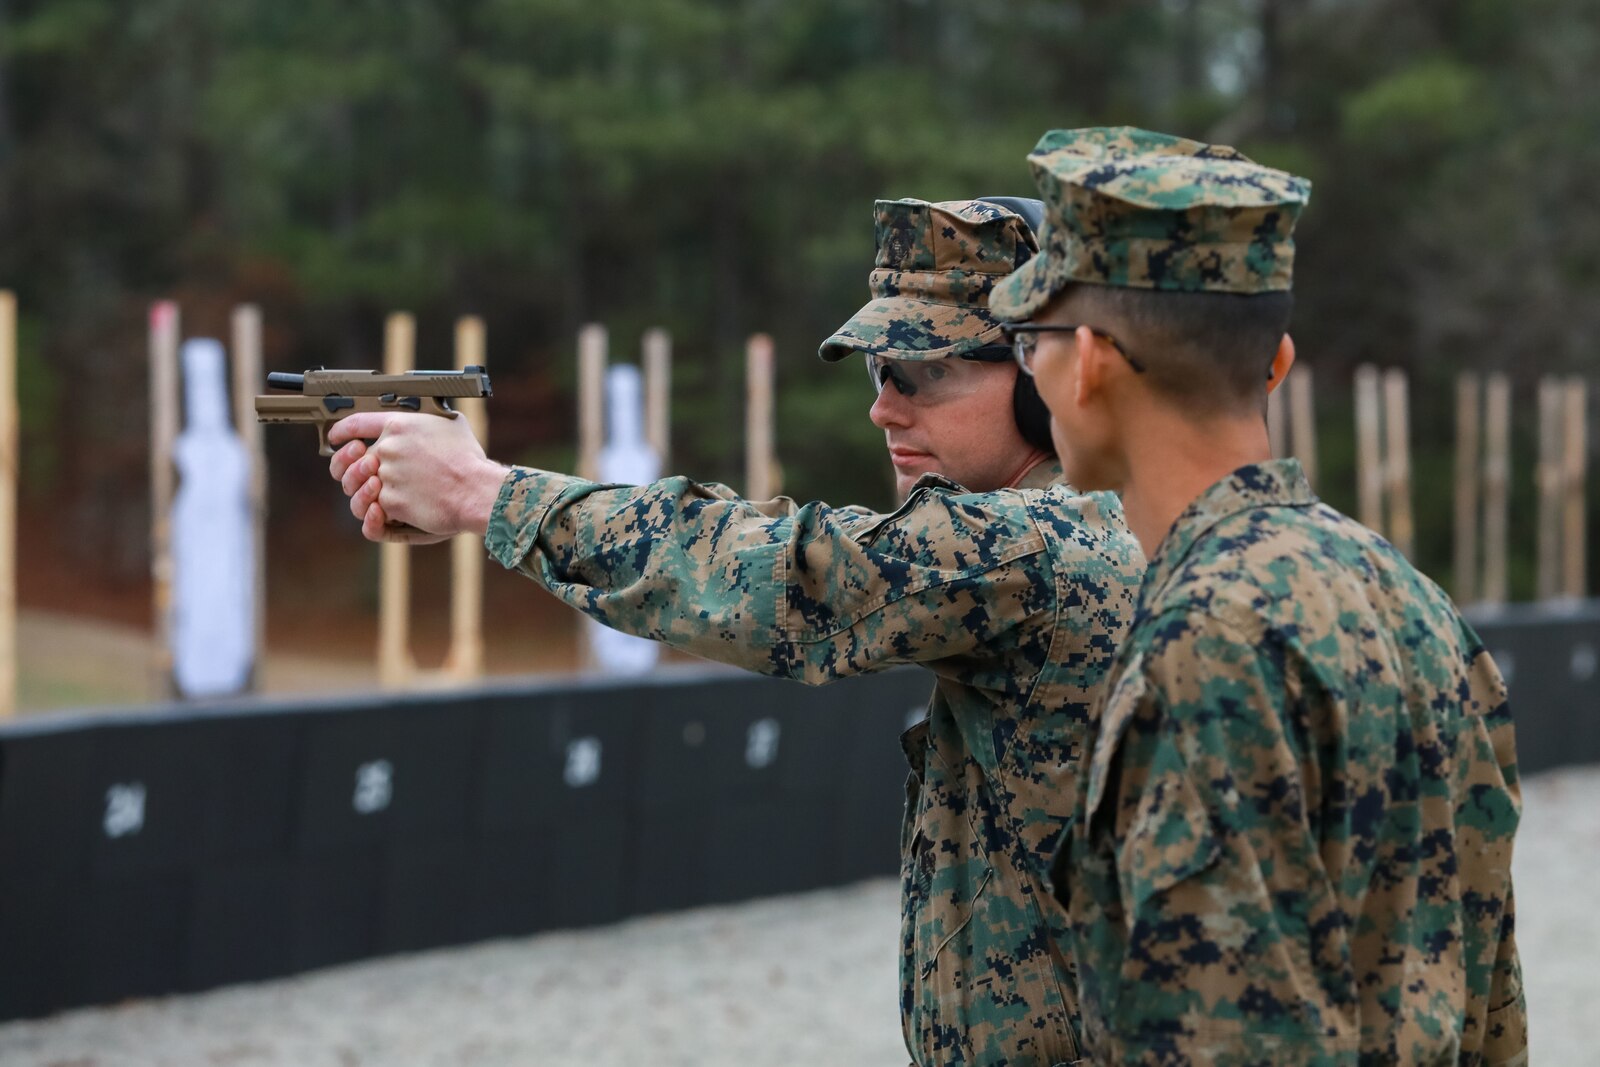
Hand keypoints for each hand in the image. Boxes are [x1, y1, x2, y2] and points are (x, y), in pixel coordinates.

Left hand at [328, 412, 506, 544]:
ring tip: (375, 496)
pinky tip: (382, 515)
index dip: (341, 431)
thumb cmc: (469, 460)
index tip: (337, 437)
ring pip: (357, 487)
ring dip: (363, 492)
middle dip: (349, 468)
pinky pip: (371, 510)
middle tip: (360, 474)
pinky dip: (375, 516)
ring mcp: (386, 476)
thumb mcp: (451, 425)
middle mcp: (387, 449)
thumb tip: (427, 420)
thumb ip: (427, 421)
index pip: (357, 423)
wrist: (475, 491)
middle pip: (351, 459)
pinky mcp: (390, 502)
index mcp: (399, 425)